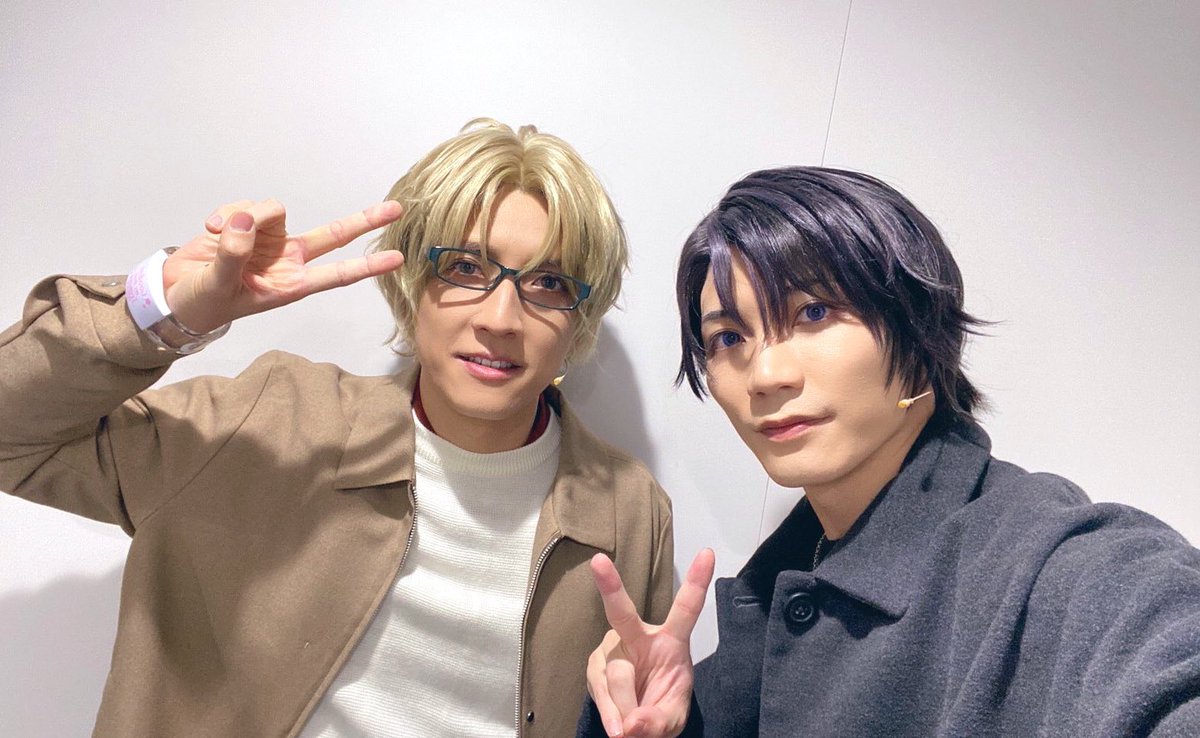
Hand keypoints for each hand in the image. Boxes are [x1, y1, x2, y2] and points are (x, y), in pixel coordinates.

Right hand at [162, 199, 403, 332]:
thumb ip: (233, 254)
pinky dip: (227, 212)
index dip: (366, 266)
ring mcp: (269, 242)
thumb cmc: (203, 302)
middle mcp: (287, 260)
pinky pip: (246, 207)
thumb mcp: (218, 285)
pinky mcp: (248, 225)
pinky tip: (210, 228)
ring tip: (218, 232)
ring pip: (274, 211)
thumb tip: (245, 222)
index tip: (397, 259)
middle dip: (363, 221)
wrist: (175, 292)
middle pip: (333, 235)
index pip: (335, 274)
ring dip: (247, 214)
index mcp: (289, 285)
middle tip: (397, 209)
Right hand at [587, 549, 715, 737]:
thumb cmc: (660, 706)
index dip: (697, 581)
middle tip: (599, 562)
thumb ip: (657, 721)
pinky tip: (618, 726)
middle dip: (610, 585)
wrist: (635, 725)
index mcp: (671, 640)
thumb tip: (632, 724)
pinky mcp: (594, 666)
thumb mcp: (671, 718)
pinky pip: (601, 690)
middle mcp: (637, 636)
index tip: (707, 554)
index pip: (687, 609)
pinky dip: (611, 714)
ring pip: (617, 674)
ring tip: (631, 727)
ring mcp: (611, 649)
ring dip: (626, 706)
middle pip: (623, 612)